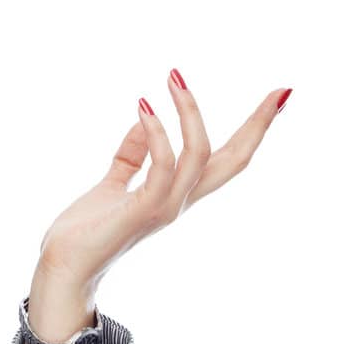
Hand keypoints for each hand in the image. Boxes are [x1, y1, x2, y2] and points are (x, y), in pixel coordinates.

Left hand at [34, 72, 291, 291]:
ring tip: (173, 78)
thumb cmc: (85, 231)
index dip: (253, 130)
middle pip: (235, 161)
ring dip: (190, 111)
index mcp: (177, 194)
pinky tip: (143, 108)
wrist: (63, 265)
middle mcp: (180, 201)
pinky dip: (157, 133)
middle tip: (280, 89)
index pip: (226, 159)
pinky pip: (162, 166)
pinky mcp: (143, 210)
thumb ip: (130, 155)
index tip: (279, 96)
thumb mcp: (112, 184)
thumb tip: (143, 119)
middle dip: (260, 125)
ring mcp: (165, 207)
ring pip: (200, 154)